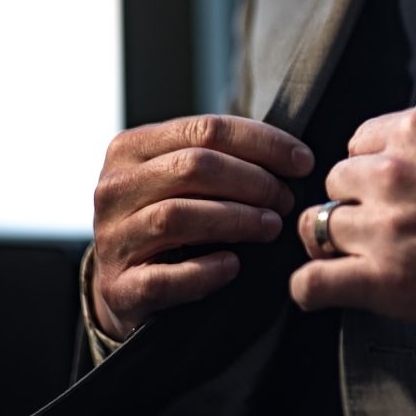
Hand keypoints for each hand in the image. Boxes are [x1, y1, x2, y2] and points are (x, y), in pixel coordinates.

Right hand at [91, 114, 313, 339]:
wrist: (127, 286)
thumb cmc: (172, 221)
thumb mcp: (185, 179)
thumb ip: (223, 158)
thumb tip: (294, 156)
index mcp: (133, 147)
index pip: (207, 128)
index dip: (263, 143)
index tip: (303, 162)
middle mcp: (115, 187)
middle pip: (194, 167)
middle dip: (254, 181)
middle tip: (288, 200)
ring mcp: (112, 237)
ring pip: (177, 215)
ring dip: (237, 220)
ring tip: (272, 226)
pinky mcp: (119, 287)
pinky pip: (164, 277)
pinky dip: (204, 271)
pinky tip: (233, 265)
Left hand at [290, 108, 415, 329]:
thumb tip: (415, 153)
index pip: (356, 144)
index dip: (371, 169)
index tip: (388, 190)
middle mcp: (392, 172)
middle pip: (337, 183)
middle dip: (356, 203)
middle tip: (385, 227)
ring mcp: (385, 226)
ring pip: (318, 226)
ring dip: (337, 242)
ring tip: (362, 258)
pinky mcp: (386, 280)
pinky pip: (311, 282)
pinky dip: (310, 288)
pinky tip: (325, 290)